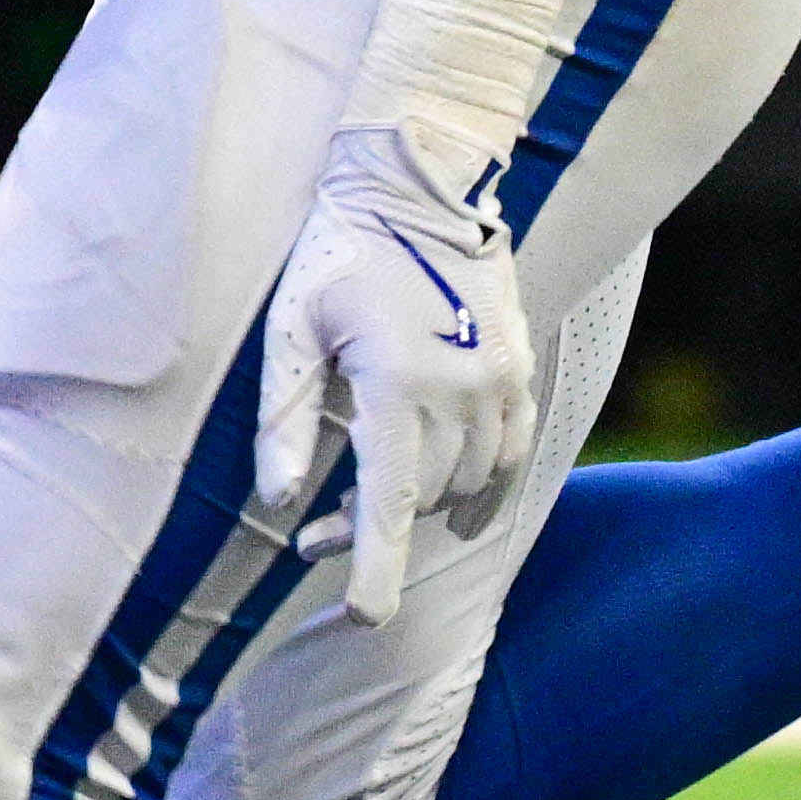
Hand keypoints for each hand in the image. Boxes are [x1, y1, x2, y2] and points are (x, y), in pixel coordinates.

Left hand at [252, 120, 539, 624]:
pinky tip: (448, 502)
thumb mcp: (293, 330)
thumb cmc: (340, 252)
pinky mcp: (520, 368)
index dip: (376, 568)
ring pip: (467, 482)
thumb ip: (285, 421)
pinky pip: (511, 454)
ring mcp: (501, 379)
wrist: (421, 181)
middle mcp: (461, 389)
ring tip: (368, 491)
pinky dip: (480, 485)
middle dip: (370, 527)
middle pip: (423, 499)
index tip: (364, 618)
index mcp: (397, 383)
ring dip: (421, 503)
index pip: (389, 501)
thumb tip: (280, 504)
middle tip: (314, 529)